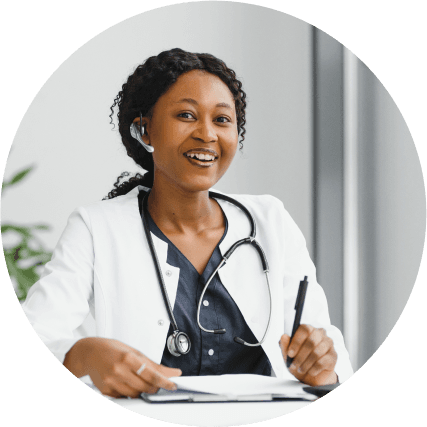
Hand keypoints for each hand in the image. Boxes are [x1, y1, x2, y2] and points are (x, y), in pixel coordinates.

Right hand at [64, 337, 181, 396]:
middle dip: (155, 387)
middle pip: (145, 386)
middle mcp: (119, 370)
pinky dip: (130, 393)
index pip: (151, 374)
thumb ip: (151, 363)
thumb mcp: (134, 351)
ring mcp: (111, 381)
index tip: (173, 385)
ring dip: (143, 390)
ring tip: (140, 380)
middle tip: (159, 384)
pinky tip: (128, 383)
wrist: (90, 353)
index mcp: (128, 358)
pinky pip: (124, 397)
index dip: (164, 381)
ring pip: (135, 394)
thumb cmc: (112, 349)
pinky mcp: (106, 390)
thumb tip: (169, 372)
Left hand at [280, 325, 337, 385]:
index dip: (296, 342)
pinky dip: (314, 369)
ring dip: (306, 363)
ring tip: (301, 369)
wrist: (311, 376)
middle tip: (294, 365)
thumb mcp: (288, 355)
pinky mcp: (333, 355)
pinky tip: (310, 371)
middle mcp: (320, 333)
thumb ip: (285, 345)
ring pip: (317, 352)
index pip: (304, 329)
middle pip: (311, 341)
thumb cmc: (300, 361)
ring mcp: (328, 344)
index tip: (290, 353)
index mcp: (308, 329)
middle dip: (300, 355)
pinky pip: (323, 362)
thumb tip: (284, 336)